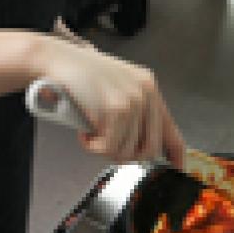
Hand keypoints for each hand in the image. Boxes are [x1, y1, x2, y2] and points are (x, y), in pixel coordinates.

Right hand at [34, 37, 184, 165]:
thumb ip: (133, 112)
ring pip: (127, 152)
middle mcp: (146, 93)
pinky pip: (110, 147)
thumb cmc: (79, 76)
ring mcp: (134, 101)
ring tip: (91, 133)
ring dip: (104, 150)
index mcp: (149, 88)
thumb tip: (140, 148)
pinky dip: (93, 147)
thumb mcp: (116, 89)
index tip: (176, 172)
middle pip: (149, 149)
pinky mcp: (117, 109)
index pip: (172, 133)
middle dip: (125, 156)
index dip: (175, 158)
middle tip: (106, 146)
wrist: (57, 61)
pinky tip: (84, 133)